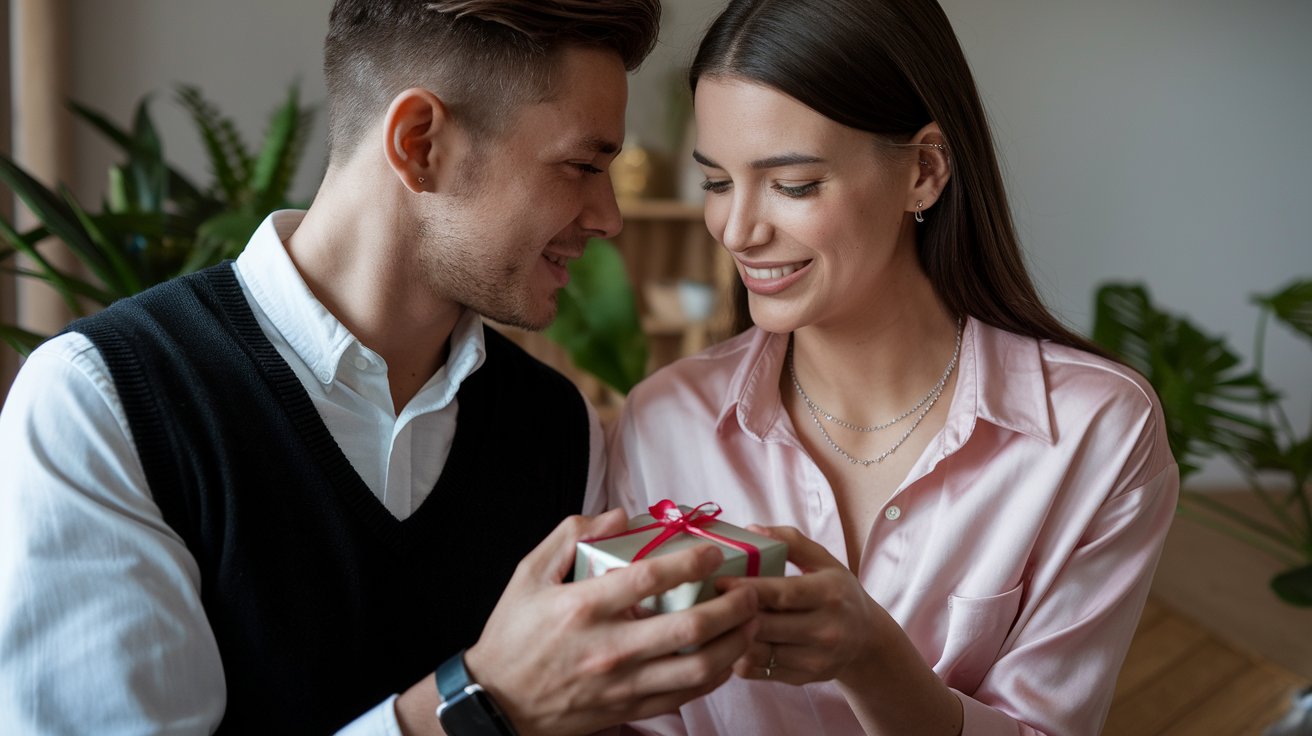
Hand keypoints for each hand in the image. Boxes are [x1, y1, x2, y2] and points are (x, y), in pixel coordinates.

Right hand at [460, 509, 758, 735]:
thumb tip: (620, 515)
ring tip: (752, 623)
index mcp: (583, 607)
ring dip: (736, 644)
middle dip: (733, 607)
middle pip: (690, 627)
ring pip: (698, 668)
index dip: (690, 562)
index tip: (714, 553)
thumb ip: (570, 536)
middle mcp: (609, 647)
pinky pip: (686, 695)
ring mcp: (623, 683)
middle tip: (751, 590)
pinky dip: (716, 675)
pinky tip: (728, 657)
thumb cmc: (512, 635)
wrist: (495, 703)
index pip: (650, 579)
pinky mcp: (629, 708)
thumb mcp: (528, 574)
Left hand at [717, 525, 894, 687]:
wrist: (866, 641)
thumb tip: (752, 529)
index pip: (782, 593)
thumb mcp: (824, 561)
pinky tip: (726, 639)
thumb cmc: (838, 593)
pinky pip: (758, 671)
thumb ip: (791, 541)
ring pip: (758, 651)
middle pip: (766, 624)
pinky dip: (736, 655)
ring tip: (711, 620)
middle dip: (731, 613)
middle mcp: (826, 630)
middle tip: (703, 600)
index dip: (746, 588)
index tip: (717, 580)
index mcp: (830, 594)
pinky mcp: (802, 679)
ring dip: (730, 636)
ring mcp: (814, 659)